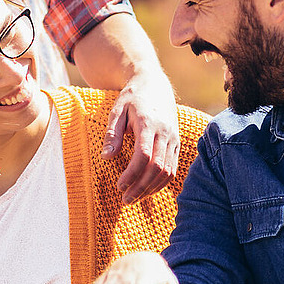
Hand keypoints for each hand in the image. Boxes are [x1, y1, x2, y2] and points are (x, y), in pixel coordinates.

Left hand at [103, 71, 179, 203]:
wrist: (154, 84)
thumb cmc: (131, 98)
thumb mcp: (117, 110)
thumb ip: (112, 134)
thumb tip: (106, 157)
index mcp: (148, 123)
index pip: (144, 156)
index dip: (132, 174)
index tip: (119, 186)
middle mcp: (165, 132)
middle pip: (157, 168)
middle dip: (141, 187)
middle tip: (125, 199)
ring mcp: (173, 138)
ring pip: (168, 171)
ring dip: (151, 188)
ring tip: (134, 198)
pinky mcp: (177, 143)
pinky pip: (173, 168)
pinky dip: (161, 182)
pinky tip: (147, 189)